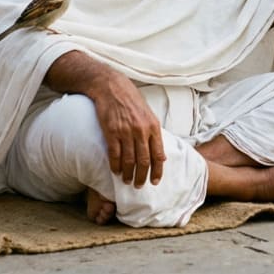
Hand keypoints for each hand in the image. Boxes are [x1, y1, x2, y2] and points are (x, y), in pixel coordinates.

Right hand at [89, 72, 165, 187]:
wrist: (111, 87)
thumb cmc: (131, 101)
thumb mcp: (149, 115)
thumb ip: (154, 134)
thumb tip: (162, 155)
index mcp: (153, 126)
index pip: (158, 155)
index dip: (158, 171)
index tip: (156, 182)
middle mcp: (141, 130)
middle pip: (144, 161)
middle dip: (142, 177)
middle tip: (139, 186)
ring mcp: (126, 131)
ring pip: (129, 160)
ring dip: (128, 174)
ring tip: (127, 180)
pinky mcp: (111, 131)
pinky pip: (114, 154)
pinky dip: (115, 166)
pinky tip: (116, 171)